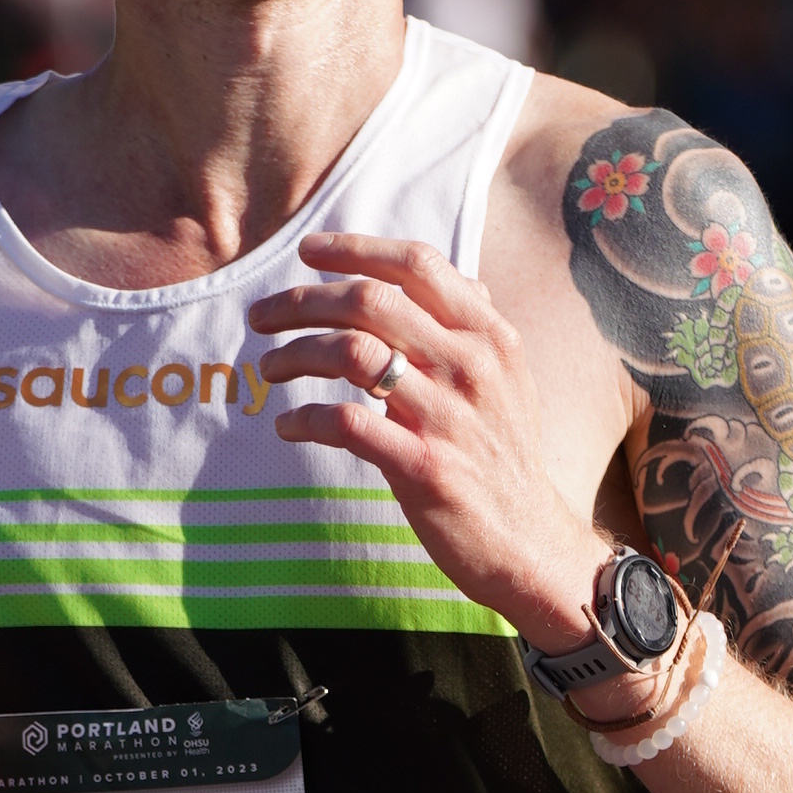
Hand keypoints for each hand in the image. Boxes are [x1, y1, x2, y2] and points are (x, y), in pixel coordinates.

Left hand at [255, 229, 608, 643]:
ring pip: (350, 353)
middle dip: (302, 300)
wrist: (530, 543)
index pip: (416, 265)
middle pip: (369, 301)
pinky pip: (345, 424)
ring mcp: (447, 417)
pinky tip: (289, 426)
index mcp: (490, 336)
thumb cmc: (506, 457)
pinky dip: (304, 420)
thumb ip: (473, 326)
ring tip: (269, 368)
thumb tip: (443, 276)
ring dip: (294, 354)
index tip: (308, 251)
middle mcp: (471, 365)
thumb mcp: (509, 378)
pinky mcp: (422, 468)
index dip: (355, 249)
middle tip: (263, 315)